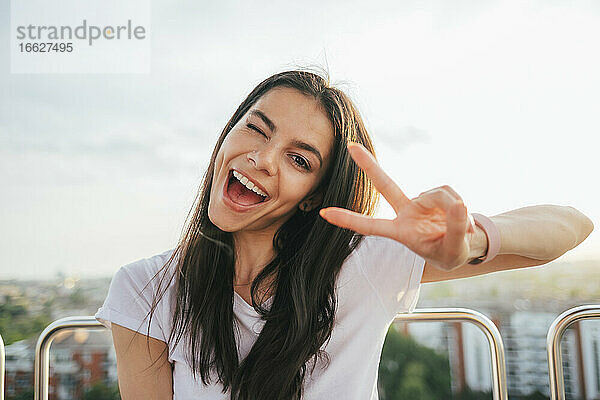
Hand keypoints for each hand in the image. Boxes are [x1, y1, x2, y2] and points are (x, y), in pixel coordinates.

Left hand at [320, 142, 476, 270]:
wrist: (463, 246)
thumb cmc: (450, 252)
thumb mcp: (454, 250)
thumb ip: (456, 229)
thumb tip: (460, 204)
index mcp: (400, 232)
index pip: (371, 226)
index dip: (349, 220)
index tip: (324, 213)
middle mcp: (405, 213)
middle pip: (385, 185)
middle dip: (369, 165)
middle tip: (351, 146)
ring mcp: (419, 202)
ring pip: (438, 194)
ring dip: (455, 209)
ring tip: (462, 229)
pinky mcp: (435, 195)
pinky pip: (450, 192)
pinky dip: (460, 207)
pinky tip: (462, 217)